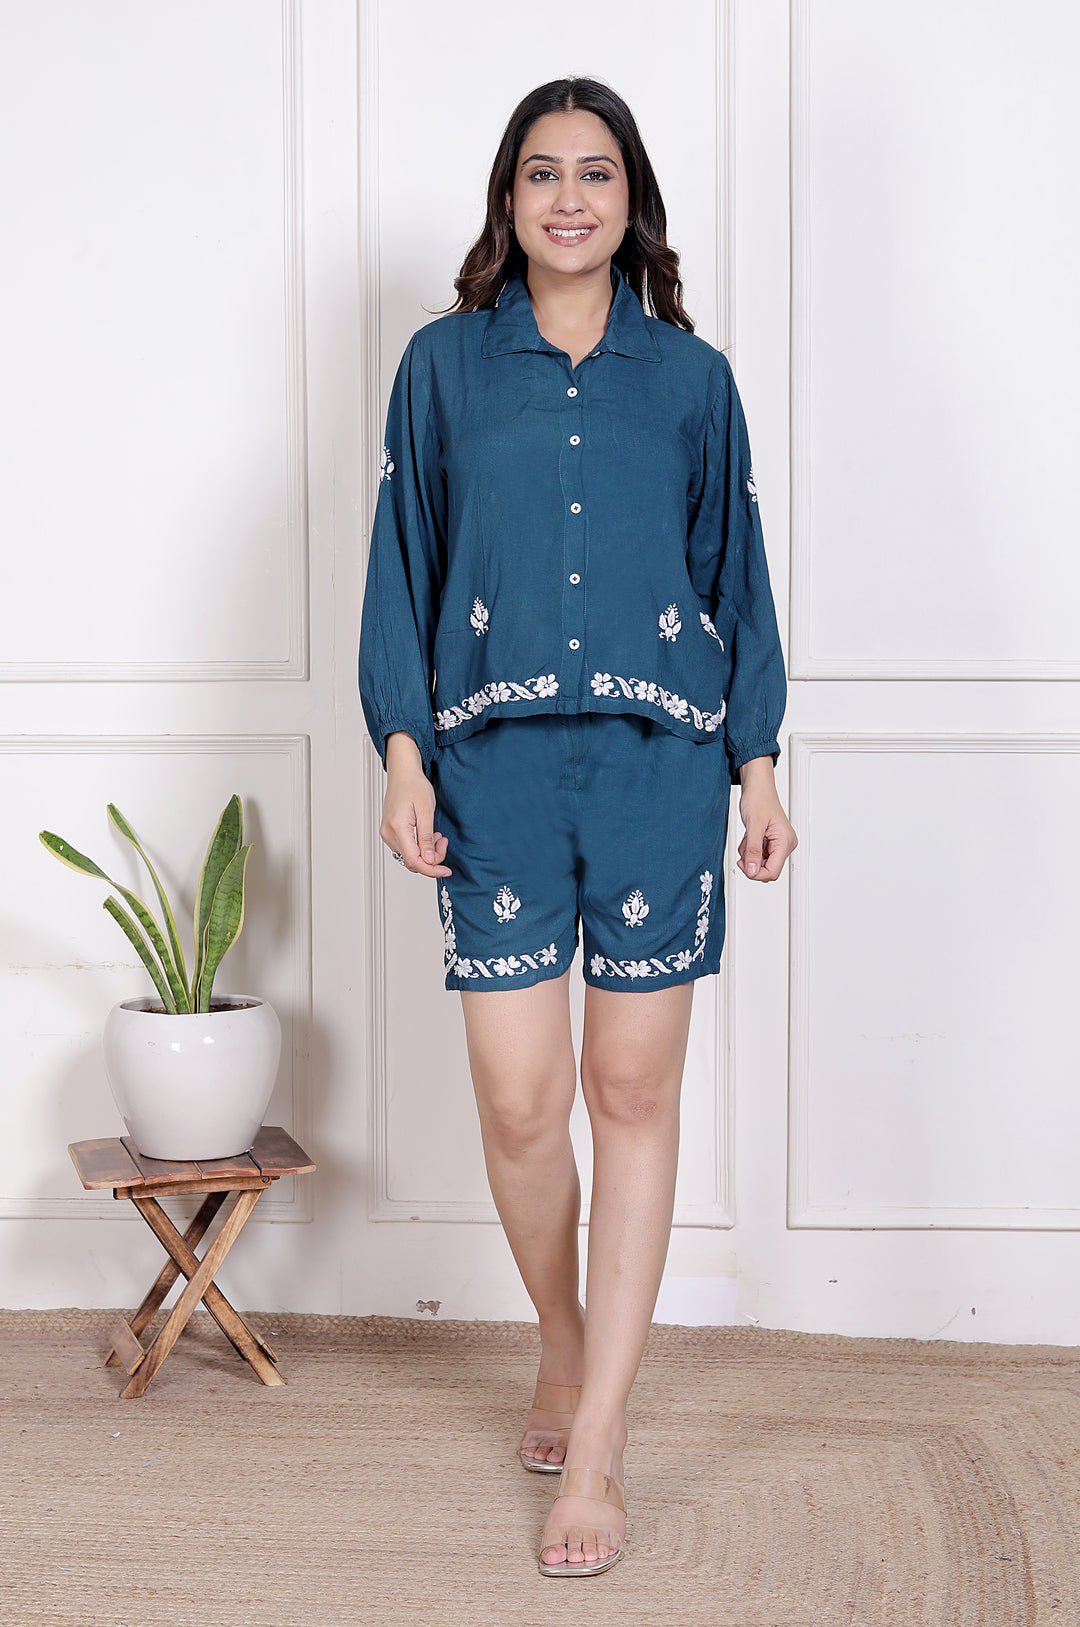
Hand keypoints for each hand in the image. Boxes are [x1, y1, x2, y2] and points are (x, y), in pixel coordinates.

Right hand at [381, 733, 451, 877]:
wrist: (403, 774)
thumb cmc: (414, 786)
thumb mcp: (426, 811)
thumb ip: (426, 838)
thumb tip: (429, 860)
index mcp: (398, 828)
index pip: (414, 861)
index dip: (432, 869)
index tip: (445, 871)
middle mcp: (389, 833)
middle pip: (412, 861)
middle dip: (432, 858)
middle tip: (443, 843)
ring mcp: (388, 834)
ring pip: (410, 856)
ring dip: (427, 852)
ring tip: (436, 836)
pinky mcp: (390, 832)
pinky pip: (406, 848)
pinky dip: (420, 847)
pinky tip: (428, 836)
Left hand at [735, 758, 796, 881]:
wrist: (757, 787)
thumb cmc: (759, 799)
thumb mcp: (753, 826)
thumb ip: (753, 851)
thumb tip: (751, 870)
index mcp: (785, 841)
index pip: (773, 871)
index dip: (756, 873)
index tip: (743, 865)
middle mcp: (785, 844)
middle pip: (768, 869)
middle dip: (752, 862)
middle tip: (743, 849)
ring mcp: (779, 844)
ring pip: (761, 863)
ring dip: (750, 855)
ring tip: (747, 838)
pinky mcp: (771, 842)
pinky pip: (759, 855)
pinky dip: (750, 849)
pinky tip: (749, 837)